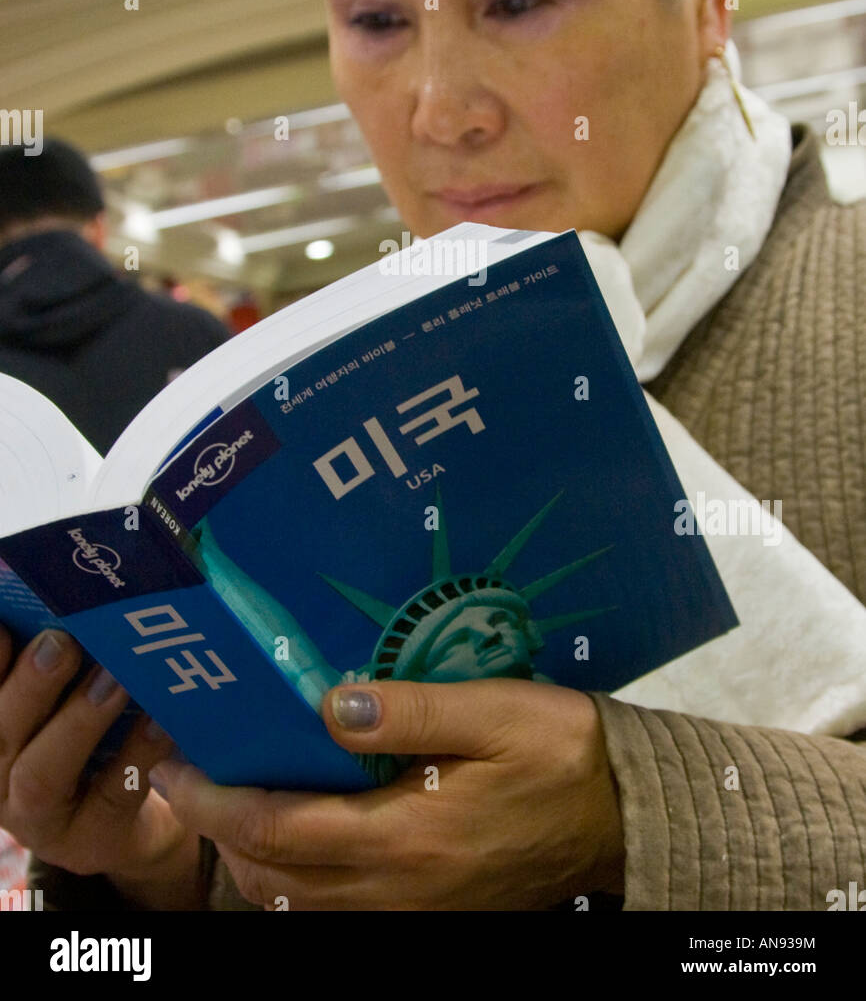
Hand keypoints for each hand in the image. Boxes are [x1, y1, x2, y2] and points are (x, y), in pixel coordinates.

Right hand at [0, 623, 197, 890]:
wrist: (124, 819)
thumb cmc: (88, 737)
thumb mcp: (59, 701)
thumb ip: (53, 658)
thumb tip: (76, 597)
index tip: (3, 625)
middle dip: (28, 685)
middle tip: (60, 643)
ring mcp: (37, 818)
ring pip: (41, 772)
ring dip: (78, 721)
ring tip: (115, 680)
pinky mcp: (87, 841)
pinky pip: (110, 796)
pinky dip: (136, 754)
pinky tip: (160, 720)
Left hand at [149, 678, 624, 910]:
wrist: (625, 817)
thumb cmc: (563, 752)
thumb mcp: (497, 710)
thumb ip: (412, 709)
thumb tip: (328, 703)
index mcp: (409, 836)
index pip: (277, 832)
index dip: (214, 803)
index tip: (175, 767)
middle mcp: (400, 889)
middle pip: (272, 881)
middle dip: (217, 833)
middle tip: (193, 776)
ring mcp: (414, 912)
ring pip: (298, 907)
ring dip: (251, 862)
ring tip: (233, 800)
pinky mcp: (431, 915)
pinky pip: (336, 915)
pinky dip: (296, 884)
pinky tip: (297, 837)